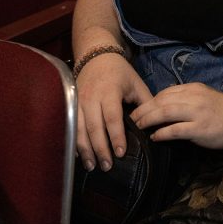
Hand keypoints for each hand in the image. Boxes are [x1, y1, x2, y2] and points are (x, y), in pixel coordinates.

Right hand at [75, 52, 152, 171]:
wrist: (96, 56)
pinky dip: (75, 142)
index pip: (112, 117)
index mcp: (109, 92)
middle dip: (100, 149)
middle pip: (94, 127)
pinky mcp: (69, 105)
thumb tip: (152, 124)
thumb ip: (145, 103)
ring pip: (78, 129)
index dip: (116, 136)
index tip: (121, 153)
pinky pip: (70, 127)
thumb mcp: (137, 83)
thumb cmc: (120, 72)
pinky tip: (80, 155)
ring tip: (92, 166)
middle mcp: (91, 97)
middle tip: (108, 166)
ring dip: (85, 150)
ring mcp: (77, 101)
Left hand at [130, 82, 222, 147]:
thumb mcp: (203, 96)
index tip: (139, 109)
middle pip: (161, 101)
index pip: (165, 92)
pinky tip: (155, 137)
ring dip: (148, 119)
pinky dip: (162, 133)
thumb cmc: (222, 109)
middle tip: (132, 119)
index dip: (149, 101)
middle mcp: (193, 98)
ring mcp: (197, 113)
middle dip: (143, 110)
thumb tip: (163, 106)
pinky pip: (175, 130)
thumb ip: (186, 98)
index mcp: (193, 88)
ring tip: (139, 127)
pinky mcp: (199, 128)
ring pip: (165, 112)